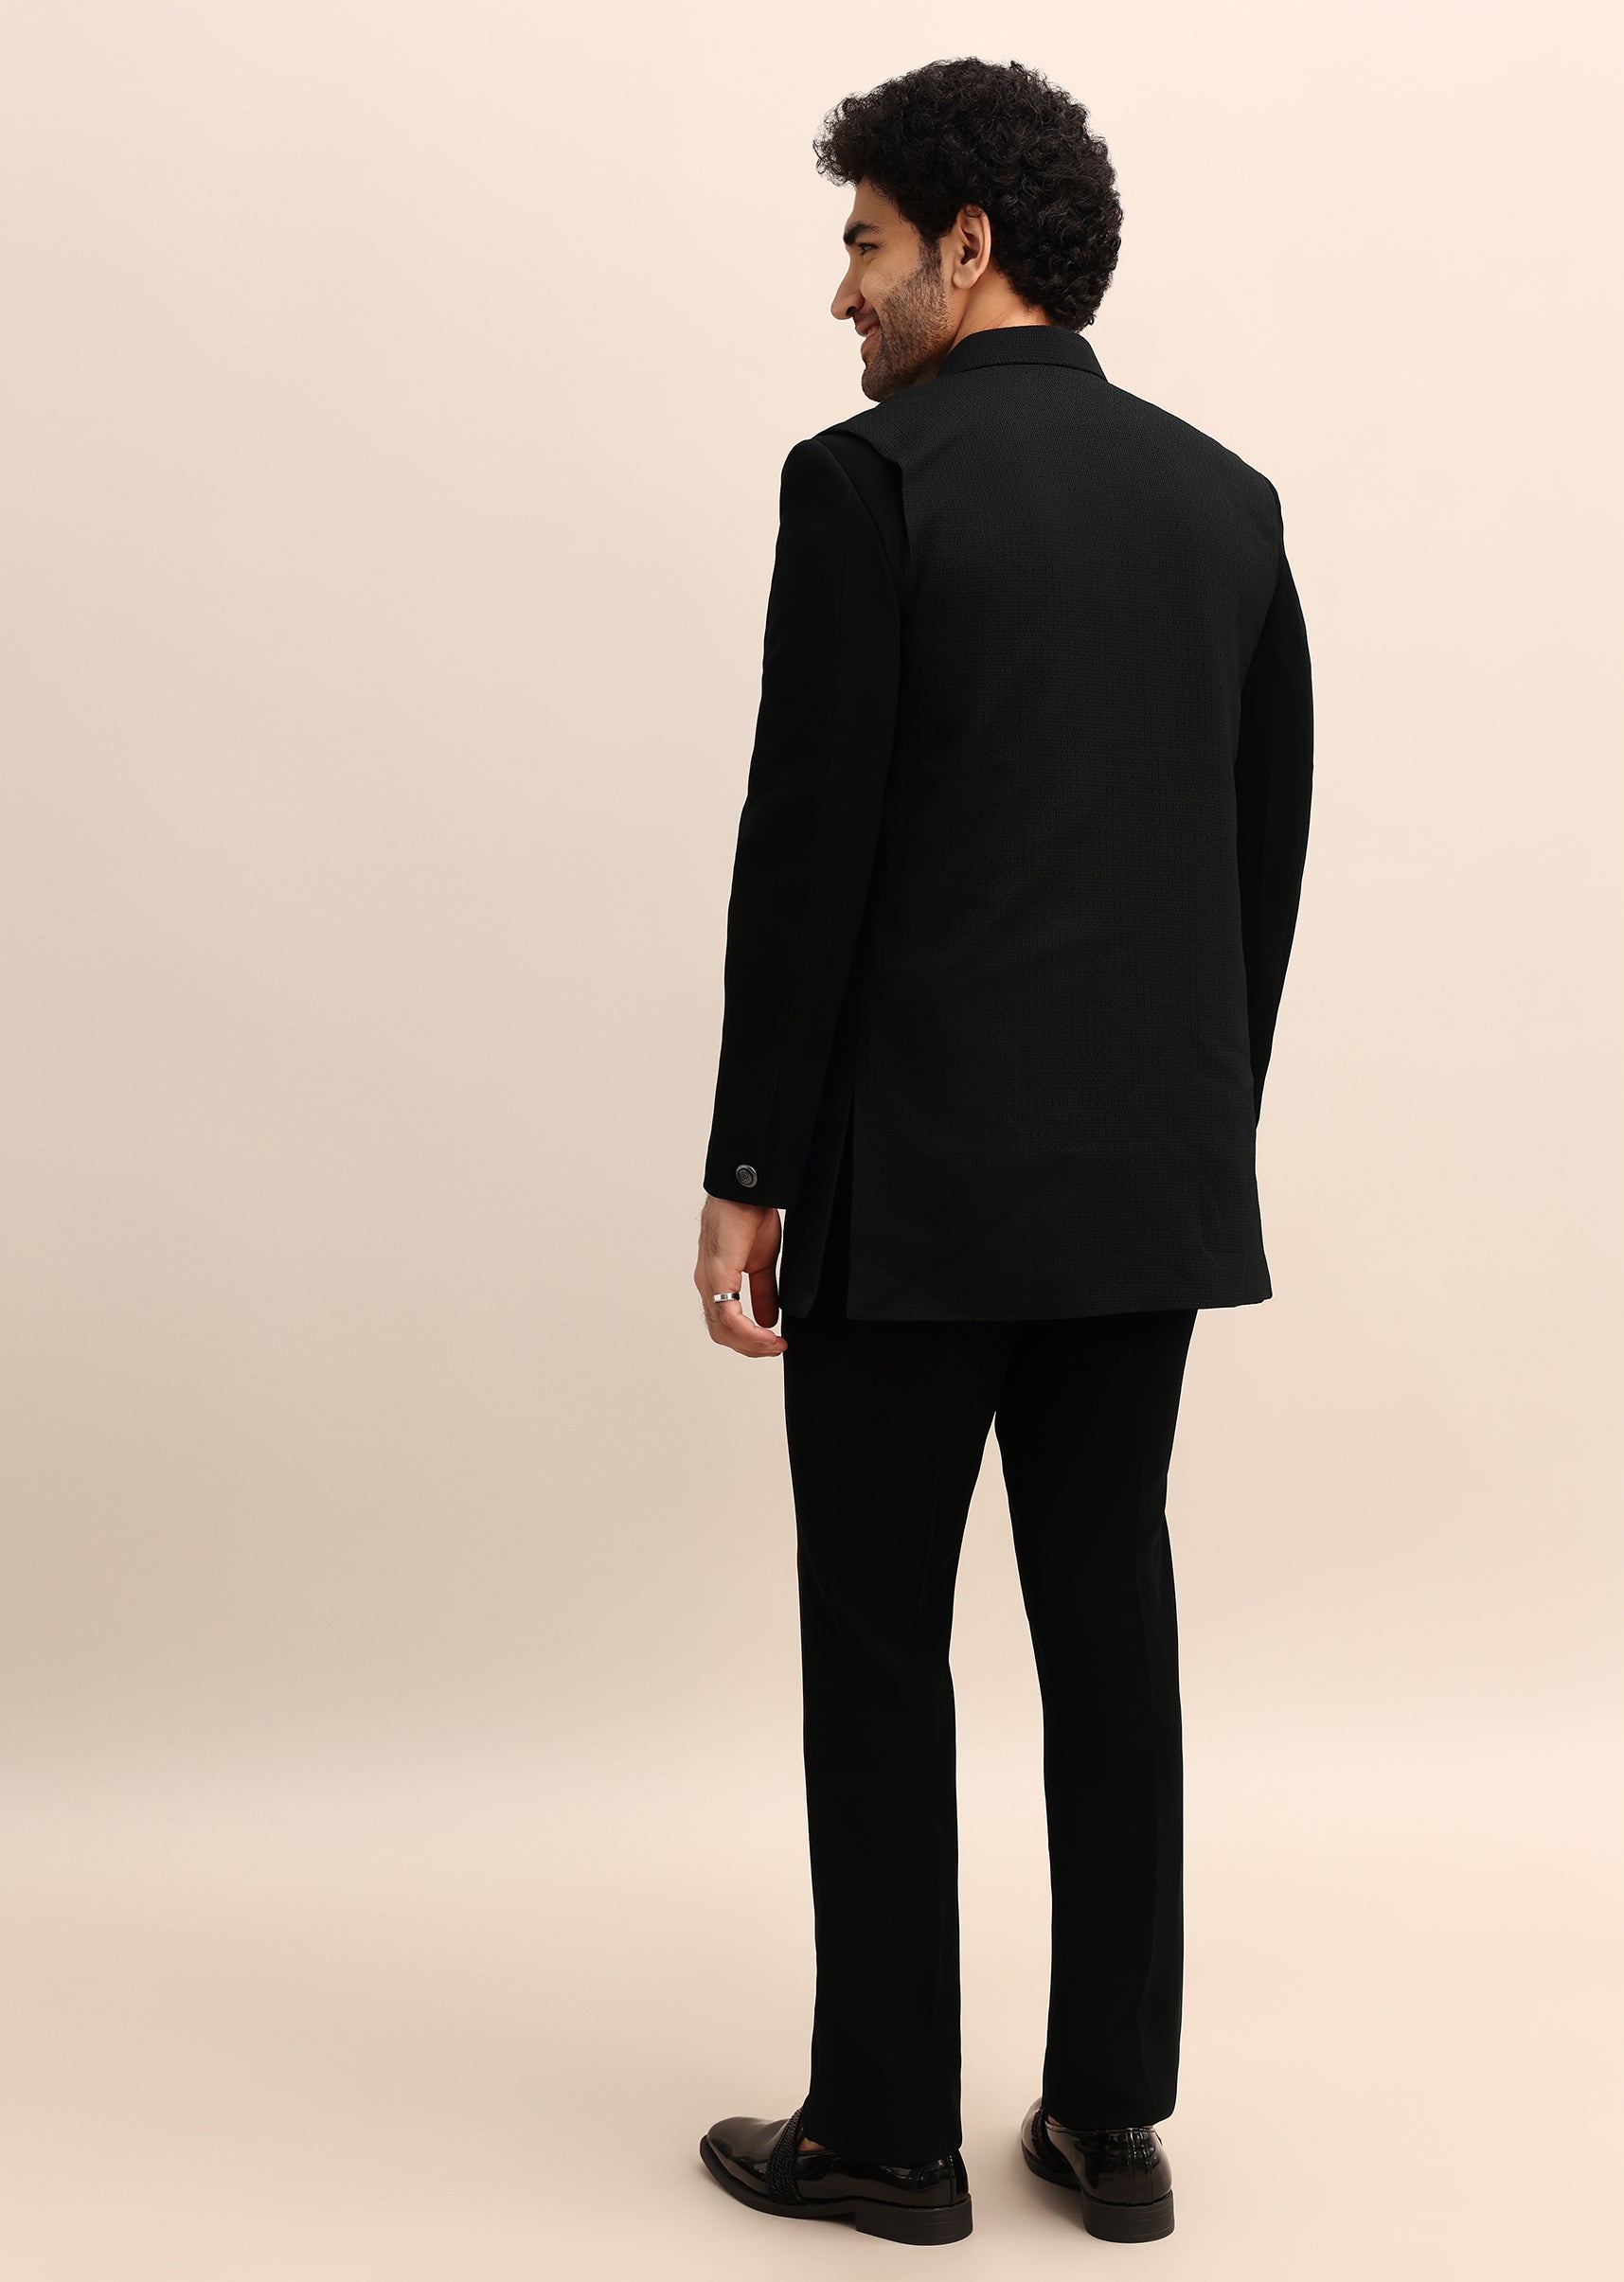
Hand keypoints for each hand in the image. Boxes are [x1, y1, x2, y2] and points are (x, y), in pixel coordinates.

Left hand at [695, 1194, 788, 1357]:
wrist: (746, 1190)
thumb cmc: (749, 1216)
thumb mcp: (762, 1263)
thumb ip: (763, 1292)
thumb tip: (768, 1319)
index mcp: (716, 1281)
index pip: (724, 1324)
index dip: (748, 1340)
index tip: (774, 1344)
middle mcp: (707, 1284)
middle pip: (721, 1333)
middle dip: (750, 1348)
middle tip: (776, 1349)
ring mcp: (710, 1281)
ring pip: (723, 1330)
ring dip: (751, 1344)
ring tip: (775, 1345)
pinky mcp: (718, 1274)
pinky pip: (729, 1316)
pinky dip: (749, 1332)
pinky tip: (769, 1334)